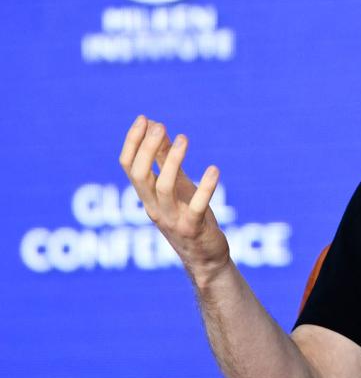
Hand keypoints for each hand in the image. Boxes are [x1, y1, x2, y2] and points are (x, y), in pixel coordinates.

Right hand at [119, 115, 228, 282]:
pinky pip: (197, 207)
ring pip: (163, 188)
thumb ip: (166, 160)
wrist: (205, 258)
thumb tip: (157, 127)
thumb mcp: (176, 186)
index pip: (128, 167)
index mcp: (147, 196)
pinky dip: (206, 187)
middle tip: (160, 126)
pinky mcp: (193, 228)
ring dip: (173, 161)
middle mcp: (154, 207)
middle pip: (140, 175)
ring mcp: (172, 219)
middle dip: (147, 148)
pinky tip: (214, 169)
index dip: (133, 142)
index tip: (143, 118)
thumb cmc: (189, 217)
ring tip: (184, 139)